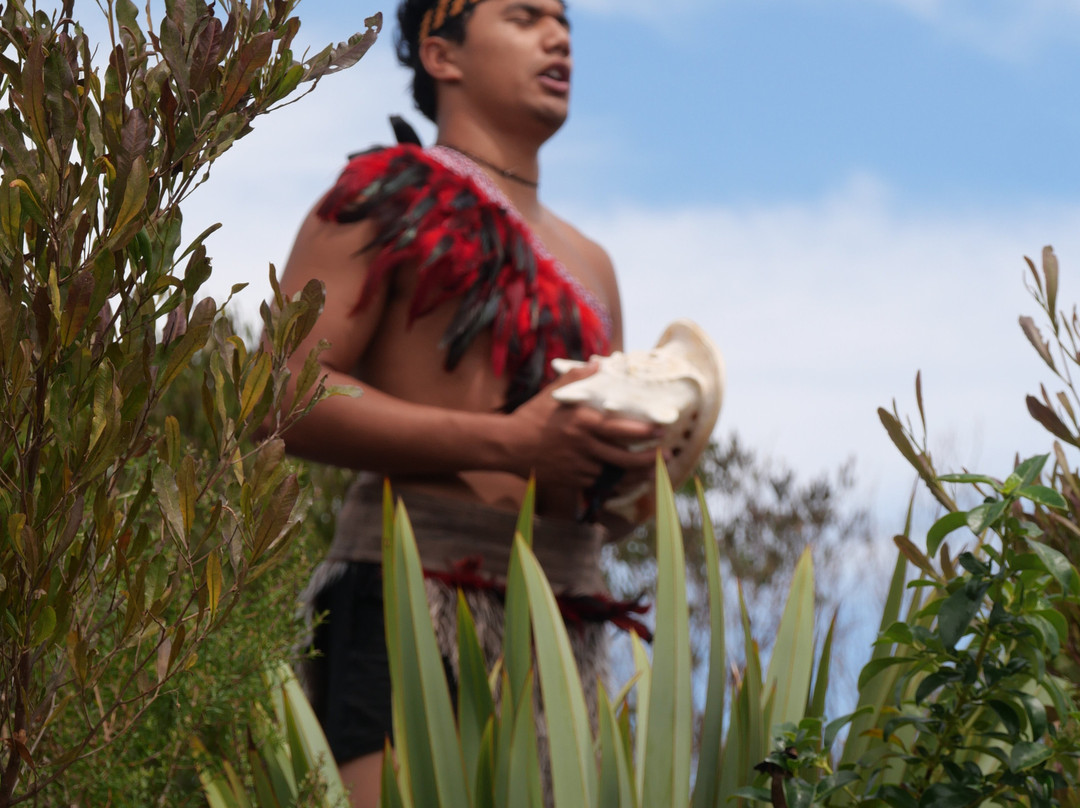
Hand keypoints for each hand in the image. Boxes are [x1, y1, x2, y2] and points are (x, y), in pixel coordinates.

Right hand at [504, 363, 661, 488]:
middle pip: (624, 458)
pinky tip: (622, 479)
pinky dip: (610, 481)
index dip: (644, 433)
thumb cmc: (533, 416)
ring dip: (634, 475)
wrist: (508, 446)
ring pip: (613, 474)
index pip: (621, 429)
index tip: (661, 431)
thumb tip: (599, 363)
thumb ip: (579, 378)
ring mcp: (578, 466)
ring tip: (652, 471)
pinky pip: (597, 482)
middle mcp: (584, 445)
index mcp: (583, 422)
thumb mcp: (555, 394)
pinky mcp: (572, 481)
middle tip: (665, 457)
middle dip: (649, 460)